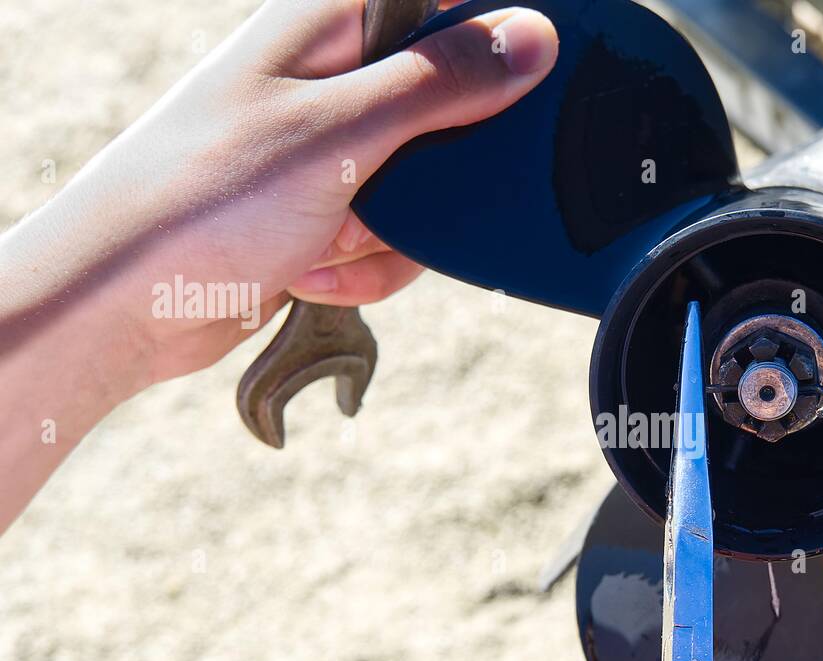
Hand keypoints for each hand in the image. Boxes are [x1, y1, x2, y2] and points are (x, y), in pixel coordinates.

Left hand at [0, 0, 556, 529]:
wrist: (126, 303)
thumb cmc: (208, 198)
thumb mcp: (342, 133)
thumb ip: (442, 83)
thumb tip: (530, 37)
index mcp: (329, 25)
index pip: (444, 7)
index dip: (489, 46)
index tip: (508, 102)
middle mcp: (331, 79)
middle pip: (447, 107)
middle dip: (434, 173)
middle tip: (393, 191)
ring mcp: (330, 149)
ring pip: (427, 185)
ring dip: (392, 233)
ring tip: (325, 241)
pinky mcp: (327, 210)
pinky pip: (394, 235)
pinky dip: (365, 265)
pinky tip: (311, 269)